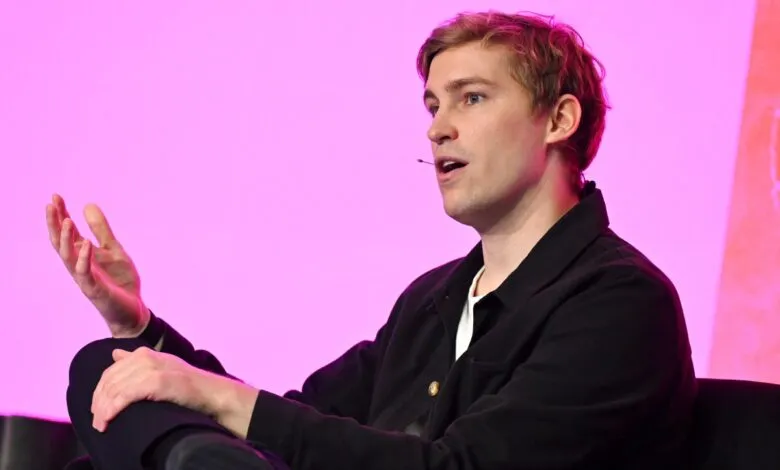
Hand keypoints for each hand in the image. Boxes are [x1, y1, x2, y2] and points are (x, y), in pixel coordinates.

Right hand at [46, 194, 149, 336]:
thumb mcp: (113, 249)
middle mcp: (79, 265)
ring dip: (66, 239)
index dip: (61, 214)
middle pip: (61, 242)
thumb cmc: (121, 281)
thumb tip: (87, 204)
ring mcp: (85, 278)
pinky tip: (85, 245)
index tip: (55, 196)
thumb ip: (101, 230)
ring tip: (67, 220)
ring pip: (68, 257)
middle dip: (55, 224)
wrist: (133, 309)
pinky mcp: (94, 290)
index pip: (68, 232)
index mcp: (83, 255)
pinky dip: (84, 259)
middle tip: (50, 204)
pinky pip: (85, 274)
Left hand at [92, 347, 258, 436]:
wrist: (210, 392)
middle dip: (99, 403)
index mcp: (144, 353)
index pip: (110, 372)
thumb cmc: (186, 385)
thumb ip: (136, 360)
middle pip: (109, 381)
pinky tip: (108, 420)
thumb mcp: (160, 367)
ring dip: (103, 410)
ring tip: (101, 425)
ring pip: (114, 390)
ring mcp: (150, 368)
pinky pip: (124, 396)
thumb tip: (115, 354)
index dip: (99, 391)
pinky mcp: (155, 382)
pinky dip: (112, 410)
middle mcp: (145, 357)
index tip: (97, 409)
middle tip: (97, 421)